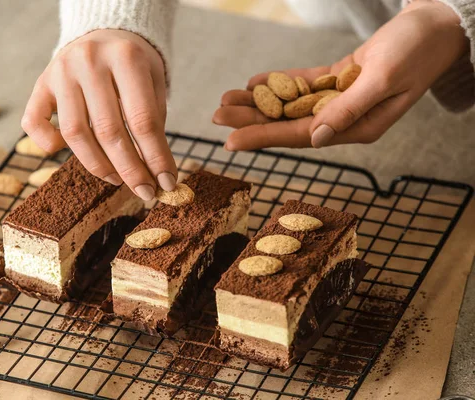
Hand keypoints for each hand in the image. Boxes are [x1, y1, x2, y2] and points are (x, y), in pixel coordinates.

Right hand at [21, 29, 176, 199]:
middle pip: (109, 131)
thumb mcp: (154, 82)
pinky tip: (65, 152)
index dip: (156, 157)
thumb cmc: (133, 65)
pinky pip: (34, 122)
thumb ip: (154, 122)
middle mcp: (89, 61)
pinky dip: (47, 144)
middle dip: (130, 170)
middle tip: (145, 191)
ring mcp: (61, 72)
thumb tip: (159, 174)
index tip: (165, 183)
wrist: (104, 31)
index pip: (143, 120)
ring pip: (75, 133)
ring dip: (98, 165)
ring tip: (117, 179)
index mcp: (126, 57)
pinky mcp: (41, 83)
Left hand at [213, 1, 467, 149]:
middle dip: (250, 120)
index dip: (262, 137)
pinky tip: (254, 84)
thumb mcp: (384, 79)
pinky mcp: (338, 80)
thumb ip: (349, 109)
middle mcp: (343, 119)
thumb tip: (315, 138)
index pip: (299, 136)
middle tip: (216, 116)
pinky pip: (301, 84)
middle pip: (287, 123)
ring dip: (258, 103)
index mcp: (356, 128)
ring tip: (226, 100)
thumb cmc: (416, 52)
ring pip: (289, 104)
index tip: (230, 141)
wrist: (435, 27)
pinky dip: (278, 83)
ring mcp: (339, 99)